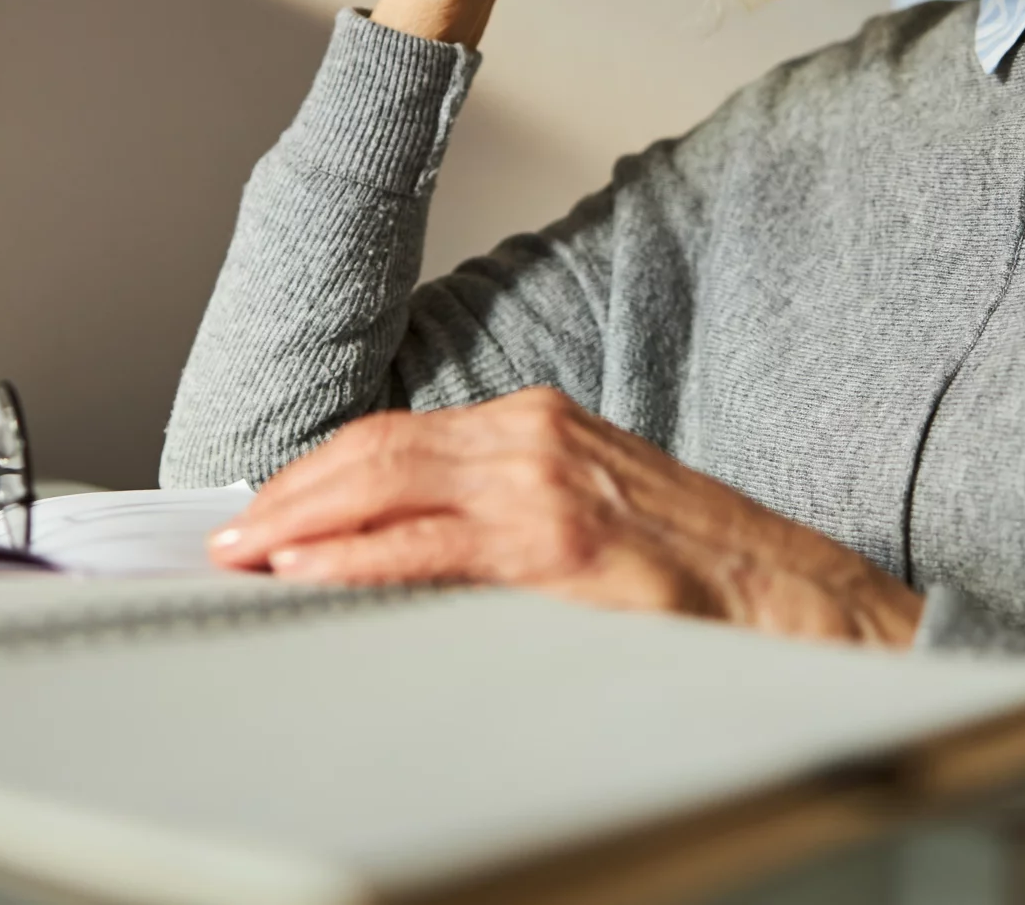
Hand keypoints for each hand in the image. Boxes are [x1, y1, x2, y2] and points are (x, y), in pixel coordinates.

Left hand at [207, 388, 923, 646]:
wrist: (795, 601)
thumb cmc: (696, 567)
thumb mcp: (590, 507)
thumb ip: (504, 506)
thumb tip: (404, 539)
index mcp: (539, 422)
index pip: (395, 434)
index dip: (318, 470)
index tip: (265, 507)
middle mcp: (533, 437)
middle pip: (375, 449)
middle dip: (290, 492)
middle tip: (229, 534)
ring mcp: (544, 488)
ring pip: (388, 484)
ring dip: (303, 523)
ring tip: (249, 557)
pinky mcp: (557, 547)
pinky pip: (430, 548)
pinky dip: (359, 557)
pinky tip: (314, 574)